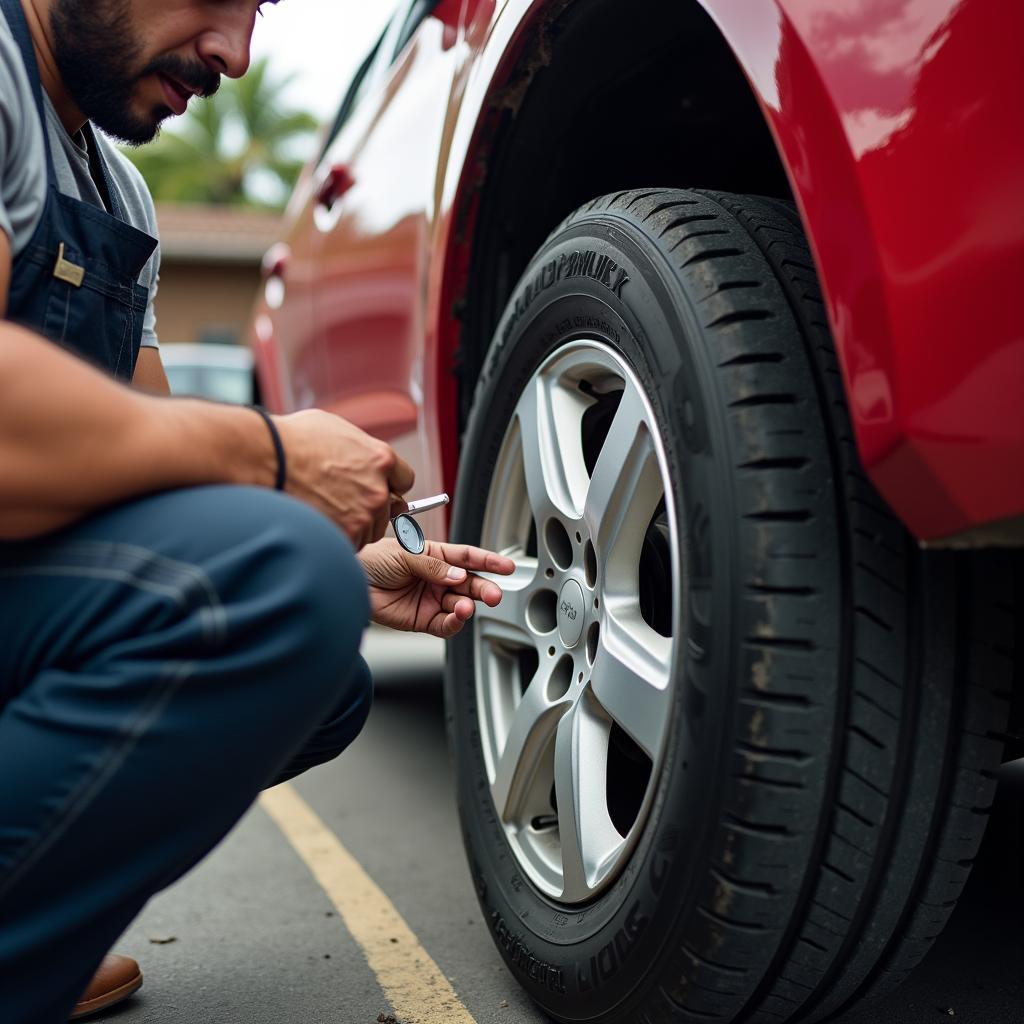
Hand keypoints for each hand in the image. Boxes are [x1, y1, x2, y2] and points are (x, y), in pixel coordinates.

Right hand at [273, 410, 412, 547]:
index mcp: (381, 459)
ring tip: (325, 510)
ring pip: (369, 530)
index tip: (378, 488)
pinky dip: (338, 538)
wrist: (266, 458)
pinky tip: (319, 522)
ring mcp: (363, 514)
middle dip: (370, 508)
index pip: (404, 481)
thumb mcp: (337, 428)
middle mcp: (378, 489)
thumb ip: (360, 447)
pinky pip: (350, 544)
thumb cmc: (293, 439)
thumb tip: (364, 455)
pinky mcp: (344, 534)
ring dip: (354, 526)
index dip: (390, 485)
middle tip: (343, 502)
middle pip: (387, 510)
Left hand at [358, 538, 515, 637]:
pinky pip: (445, 624)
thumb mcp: (405, 555)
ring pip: (460, 605)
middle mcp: (437, 578)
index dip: (488, 561)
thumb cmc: (371, 559)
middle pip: (469, 584)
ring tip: (466, 606)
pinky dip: (454, 623)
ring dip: (467, 606)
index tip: (506, 566)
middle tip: (494, 595)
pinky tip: (457, 617)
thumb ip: (433, 566)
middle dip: (484, 589)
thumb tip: (458, 576)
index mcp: (435, 556)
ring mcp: (431, 599)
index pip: (467, 557)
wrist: (349, 580)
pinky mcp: (422, 620)